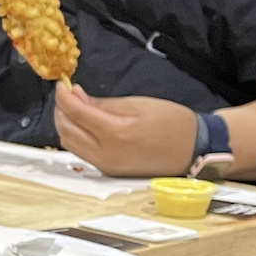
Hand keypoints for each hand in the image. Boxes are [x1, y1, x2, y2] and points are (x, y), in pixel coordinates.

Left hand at [54, 83, 195, 176]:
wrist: (194, 149)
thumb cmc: (172, 123)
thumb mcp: (137, 105)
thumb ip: (102, 104)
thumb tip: (75, 97)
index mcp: (116, 134)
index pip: (76, 113)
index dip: (63, 97)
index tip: (62, 84)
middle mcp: (107, 155)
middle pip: (66, 131)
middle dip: (60, 110)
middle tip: (67, 94)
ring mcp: (107, 166)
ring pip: (70, 144)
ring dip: (65, 124)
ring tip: (74, 107)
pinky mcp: (109, 172)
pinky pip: (82, 153)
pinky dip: (76, 136)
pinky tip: (83, 123)